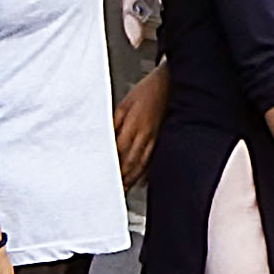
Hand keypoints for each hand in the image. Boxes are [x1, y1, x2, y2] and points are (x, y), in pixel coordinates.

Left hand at [113, 66, 169, 184]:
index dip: (111, 164)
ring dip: (132, 178)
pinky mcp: (163, 139)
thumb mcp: (126, 102)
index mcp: (135, 125)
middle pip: (131, 162)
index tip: (101, 174)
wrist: (172, 83)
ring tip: (123, 189)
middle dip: (121, 177)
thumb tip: (105, 137)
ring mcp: (157, 139)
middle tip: (111, 190)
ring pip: (143, 164)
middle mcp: (147, 135)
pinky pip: (153, 160)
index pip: (119, 151)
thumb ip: (115, 122)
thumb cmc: (149, 89)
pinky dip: (146, 173)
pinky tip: (141, 180)